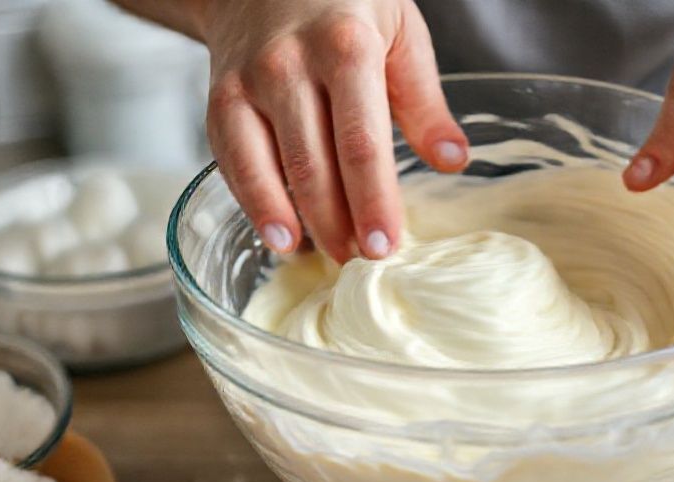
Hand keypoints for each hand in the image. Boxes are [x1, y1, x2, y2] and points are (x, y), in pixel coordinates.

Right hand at [200, 0, 467, 261]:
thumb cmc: (346, 6)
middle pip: (315, 164)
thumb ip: (424, 101)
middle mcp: (290, 66)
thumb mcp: (400, 33)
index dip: (374, 201)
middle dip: (340, 223)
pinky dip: (255, 204)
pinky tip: (279, 237)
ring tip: (327, 258)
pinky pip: (233, 162)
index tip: (387, 245)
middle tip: (363, 263)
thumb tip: (454, 161)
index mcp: (346, 48)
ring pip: (271, 168)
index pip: (361, 142)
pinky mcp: (219, 98)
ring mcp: (249, 83)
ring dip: (300, 223)